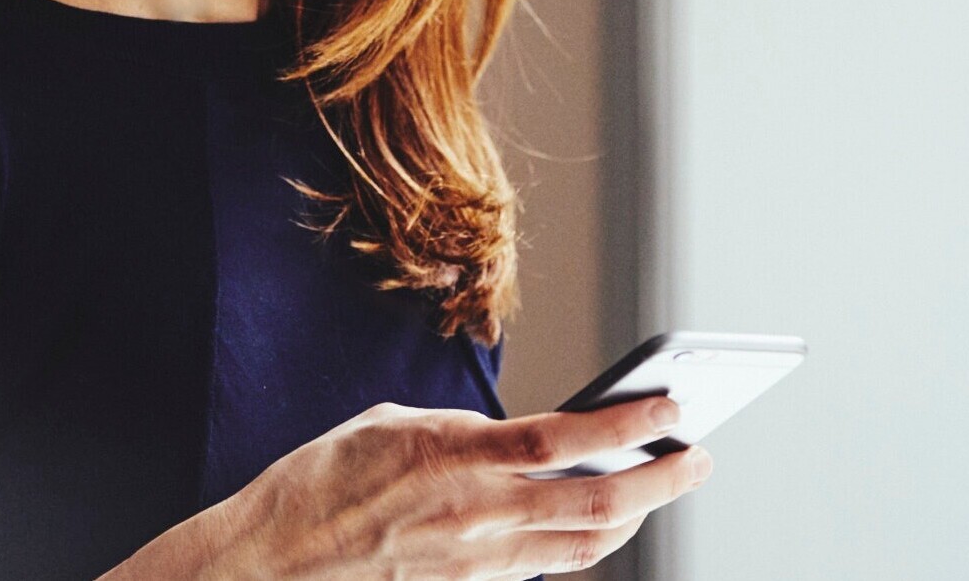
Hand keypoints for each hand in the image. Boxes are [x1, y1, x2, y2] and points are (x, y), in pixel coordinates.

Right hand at [190, 395, 711, 580]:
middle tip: (699, 457)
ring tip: (660, 488)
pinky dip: (581, 544)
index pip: (569, 439)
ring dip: (633, 517)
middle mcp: (478, 514)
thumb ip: (462, 430)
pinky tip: (597, 524)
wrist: (269, 566)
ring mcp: (477, 562)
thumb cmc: (319, 484)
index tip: (676, 405)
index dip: (633, 425)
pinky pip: (544, 568)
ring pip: (582, 546)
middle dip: (662, 480)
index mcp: (457, 454)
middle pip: (598, 504)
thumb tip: (512, 438)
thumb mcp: (390, 424)